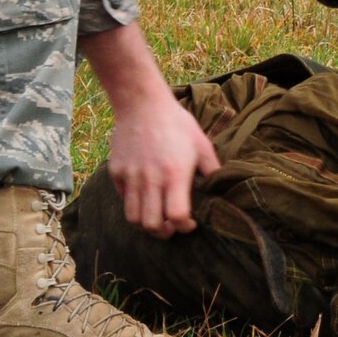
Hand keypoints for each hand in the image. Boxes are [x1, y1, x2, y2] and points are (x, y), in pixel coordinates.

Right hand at [105, 95, 220, 237]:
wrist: (142, 104)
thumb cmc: (176, 123)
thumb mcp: (202, 144)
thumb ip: (212, 169)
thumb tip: (221, 189)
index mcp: (175, 173)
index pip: (176, 215)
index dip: (185, 226)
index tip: (190, 223)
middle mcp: (151, 179)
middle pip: (151, 224)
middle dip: (164, 233)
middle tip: (171, 228)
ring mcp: (131, 176)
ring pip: (133, 218)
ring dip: (146, 224)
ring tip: (156, 219)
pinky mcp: (116, 172)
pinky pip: (123, 200)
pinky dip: (133, 206)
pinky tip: (145, 198)